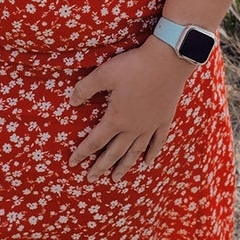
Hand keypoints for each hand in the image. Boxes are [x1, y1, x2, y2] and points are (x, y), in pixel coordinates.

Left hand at [67, 37, 190, 180]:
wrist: (168, 61)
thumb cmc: (134, 66)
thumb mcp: (104, 74)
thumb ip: (85, 88)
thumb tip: (71, 102)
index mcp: (116, 119)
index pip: (94, 141)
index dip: (82, 153)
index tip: (72, 163)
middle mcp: (132, 128)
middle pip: (113, 153)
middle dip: (100, 166)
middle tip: (91, 179)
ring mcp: (150, 126)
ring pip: (134, 152)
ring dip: (124, 166)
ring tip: (116, 178)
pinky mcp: (164, 120)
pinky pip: (157, 143)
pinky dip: (151, 154)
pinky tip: (147, 163)